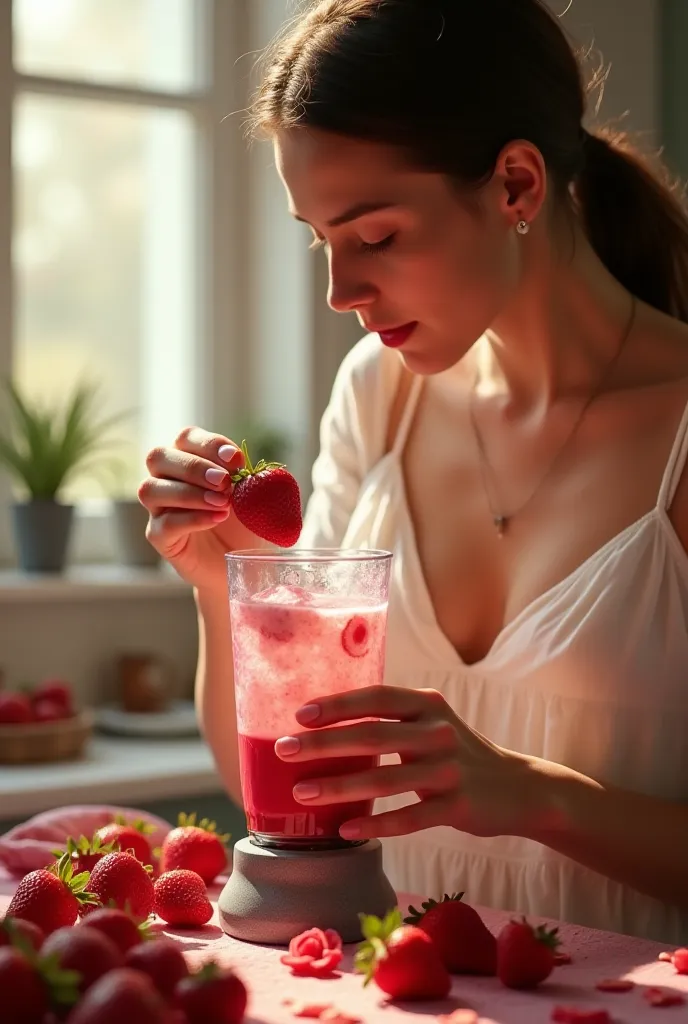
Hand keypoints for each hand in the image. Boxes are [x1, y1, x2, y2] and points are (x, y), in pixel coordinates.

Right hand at [139, 427, 264, 590]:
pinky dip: (192, 519)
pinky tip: (217, 519)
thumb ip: (257, 480)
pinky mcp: (160, 538)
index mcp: (189, 460)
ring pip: (151, 489)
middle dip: (193, 466)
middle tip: (224, 482)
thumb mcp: (258, 498)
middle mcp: (166, 480)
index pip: (186, 438)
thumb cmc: (245, 524)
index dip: (209, 444)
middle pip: (158, 457)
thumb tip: (260, 471)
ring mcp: (159, 509)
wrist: (242, 564)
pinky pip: (164, 524)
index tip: (236, 459)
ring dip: (188, 492)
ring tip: (222, 503)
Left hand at [275, 686, 547, 841]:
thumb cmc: (458, 754)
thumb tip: (325, 724)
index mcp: (427, 705)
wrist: (520, 788)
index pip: (376, 697)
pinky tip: (345, 830)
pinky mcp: (460, 806)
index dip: (337, 704)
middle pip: (373, 734)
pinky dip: (376, 824)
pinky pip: (410, 817)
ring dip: (340, 787)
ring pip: (386, 779)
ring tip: (301, 794)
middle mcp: (438, 732)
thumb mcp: (431, 724)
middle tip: (284, 750)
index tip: (299, 714)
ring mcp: (450, 770)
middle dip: (324, 743)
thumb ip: (391, 720)